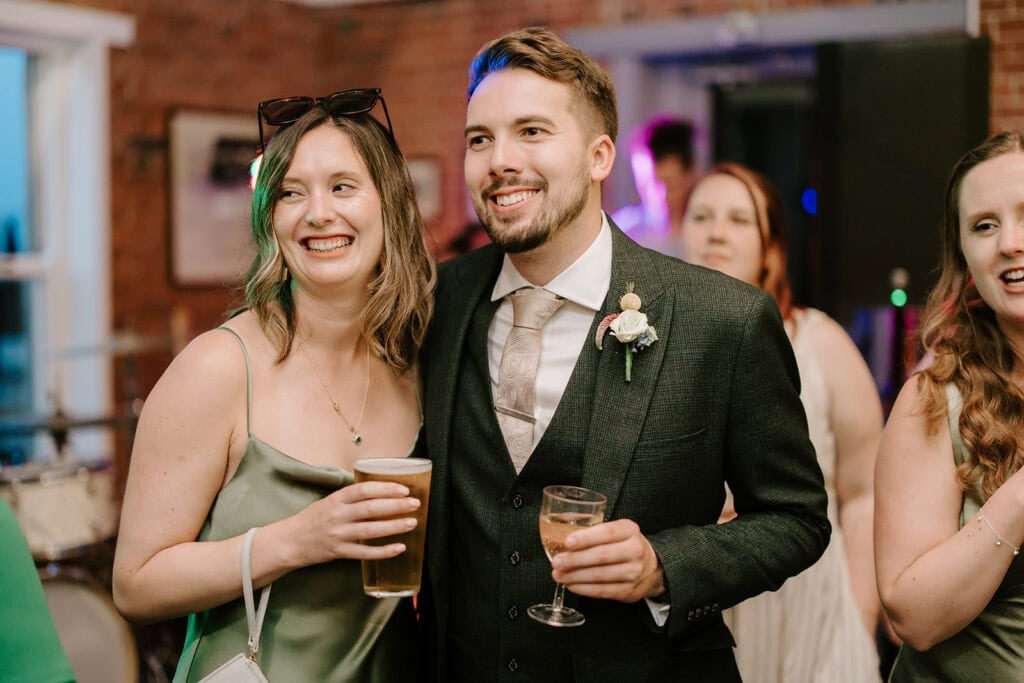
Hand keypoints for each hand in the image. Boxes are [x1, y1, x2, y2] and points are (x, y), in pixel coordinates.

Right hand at [285, 481, 420, 566]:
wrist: (289, 542)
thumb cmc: (312, 519)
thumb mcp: (329, 501)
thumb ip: (351, 497)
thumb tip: (379, 490)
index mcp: (336, 499)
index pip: (364, 490)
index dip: (385, 489)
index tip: (403, 489)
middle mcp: (338, 515)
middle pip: (371, 508)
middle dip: (396, 505)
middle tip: (415, 504)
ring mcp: (338, 535)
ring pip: (371, 530)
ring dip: (395, 526)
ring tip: (412, 522)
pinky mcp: (339, 552)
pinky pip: (365, 552)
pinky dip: (384, 551)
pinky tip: (399, 547)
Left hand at [550, 519, 664, 602]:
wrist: (652, 567)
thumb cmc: (625, 545)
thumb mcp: (617, 532)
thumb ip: (595, 533)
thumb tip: (562, 540)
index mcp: (629, 530)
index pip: (606, 532)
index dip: (585, 538)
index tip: (567, 543)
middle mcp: (635, 550)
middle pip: (601, 556)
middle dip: (574, 560)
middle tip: (557, 562)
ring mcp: (634, 572)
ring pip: (600, 575)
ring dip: (575, 576)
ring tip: (559, 575)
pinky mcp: (629, 590)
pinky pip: (602, 591)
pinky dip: (584, 589)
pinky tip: (572, 585)